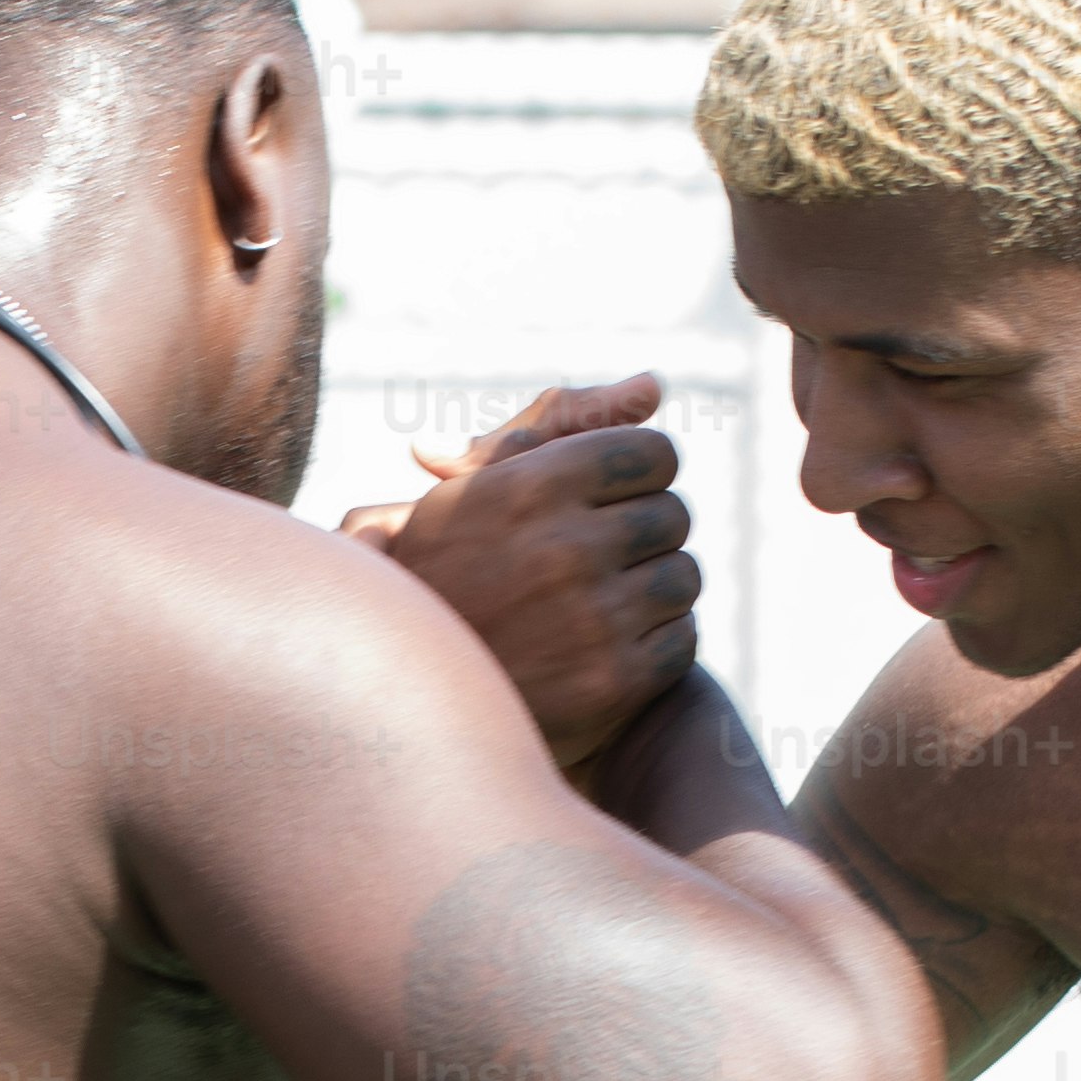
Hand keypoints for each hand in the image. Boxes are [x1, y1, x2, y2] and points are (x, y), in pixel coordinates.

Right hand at [353, 374, 701, 772]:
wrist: (397, 696)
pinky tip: (606, 649)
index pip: (654, 453)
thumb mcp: (473, 485)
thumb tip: (653, 384)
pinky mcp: (614, 684)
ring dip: (652, 589)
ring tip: (599, 605)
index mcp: (530, 485)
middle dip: (642, 533)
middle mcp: (565, 548)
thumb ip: (559, 423)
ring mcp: (594, 620)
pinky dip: (655, 644)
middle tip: (597, 558)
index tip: (611, 500)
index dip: (638, 475)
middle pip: (674, 514)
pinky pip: (682, 640)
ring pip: (683, 577)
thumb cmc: (438, 574)